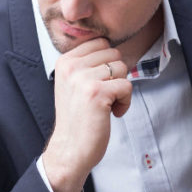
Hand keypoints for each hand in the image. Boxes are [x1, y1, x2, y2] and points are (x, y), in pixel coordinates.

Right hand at [42, 38, 130, 191]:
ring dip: (121, 89)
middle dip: (116, 75)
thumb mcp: (74, 83)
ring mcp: (83, 79)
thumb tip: (116, 49)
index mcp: (65, 61)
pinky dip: (125, 102)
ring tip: (107, 105)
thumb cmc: (77, 118)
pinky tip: (112, 113)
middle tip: (104, 95)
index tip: (99, 83)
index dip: (107, 63)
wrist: (70, 149)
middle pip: (113, 53)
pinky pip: (127, 85)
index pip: (100, 42)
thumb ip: (88, 63)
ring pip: (122, 68)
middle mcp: (71, 67)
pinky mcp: (97, 93)